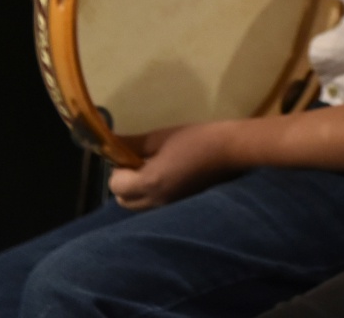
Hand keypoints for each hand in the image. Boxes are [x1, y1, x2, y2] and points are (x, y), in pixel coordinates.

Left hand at [107, 120, 240, 209]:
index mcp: (150, 182)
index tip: (132, 156)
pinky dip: (154, 195)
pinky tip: (171, 178)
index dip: (119, 169)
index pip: (116, 185)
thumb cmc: (197, 139)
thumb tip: (111, 143)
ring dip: (139, 191)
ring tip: (157, 171)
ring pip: (139, 206)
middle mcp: (156, 201)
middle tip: (140, 164)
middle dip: (125, 184)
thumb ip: (133, 143)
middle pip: (123, 201)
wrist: (232, 151)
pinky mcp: (181, 207)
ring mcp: (169, 207)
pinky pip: (155, 206)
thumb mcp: (162, 137)